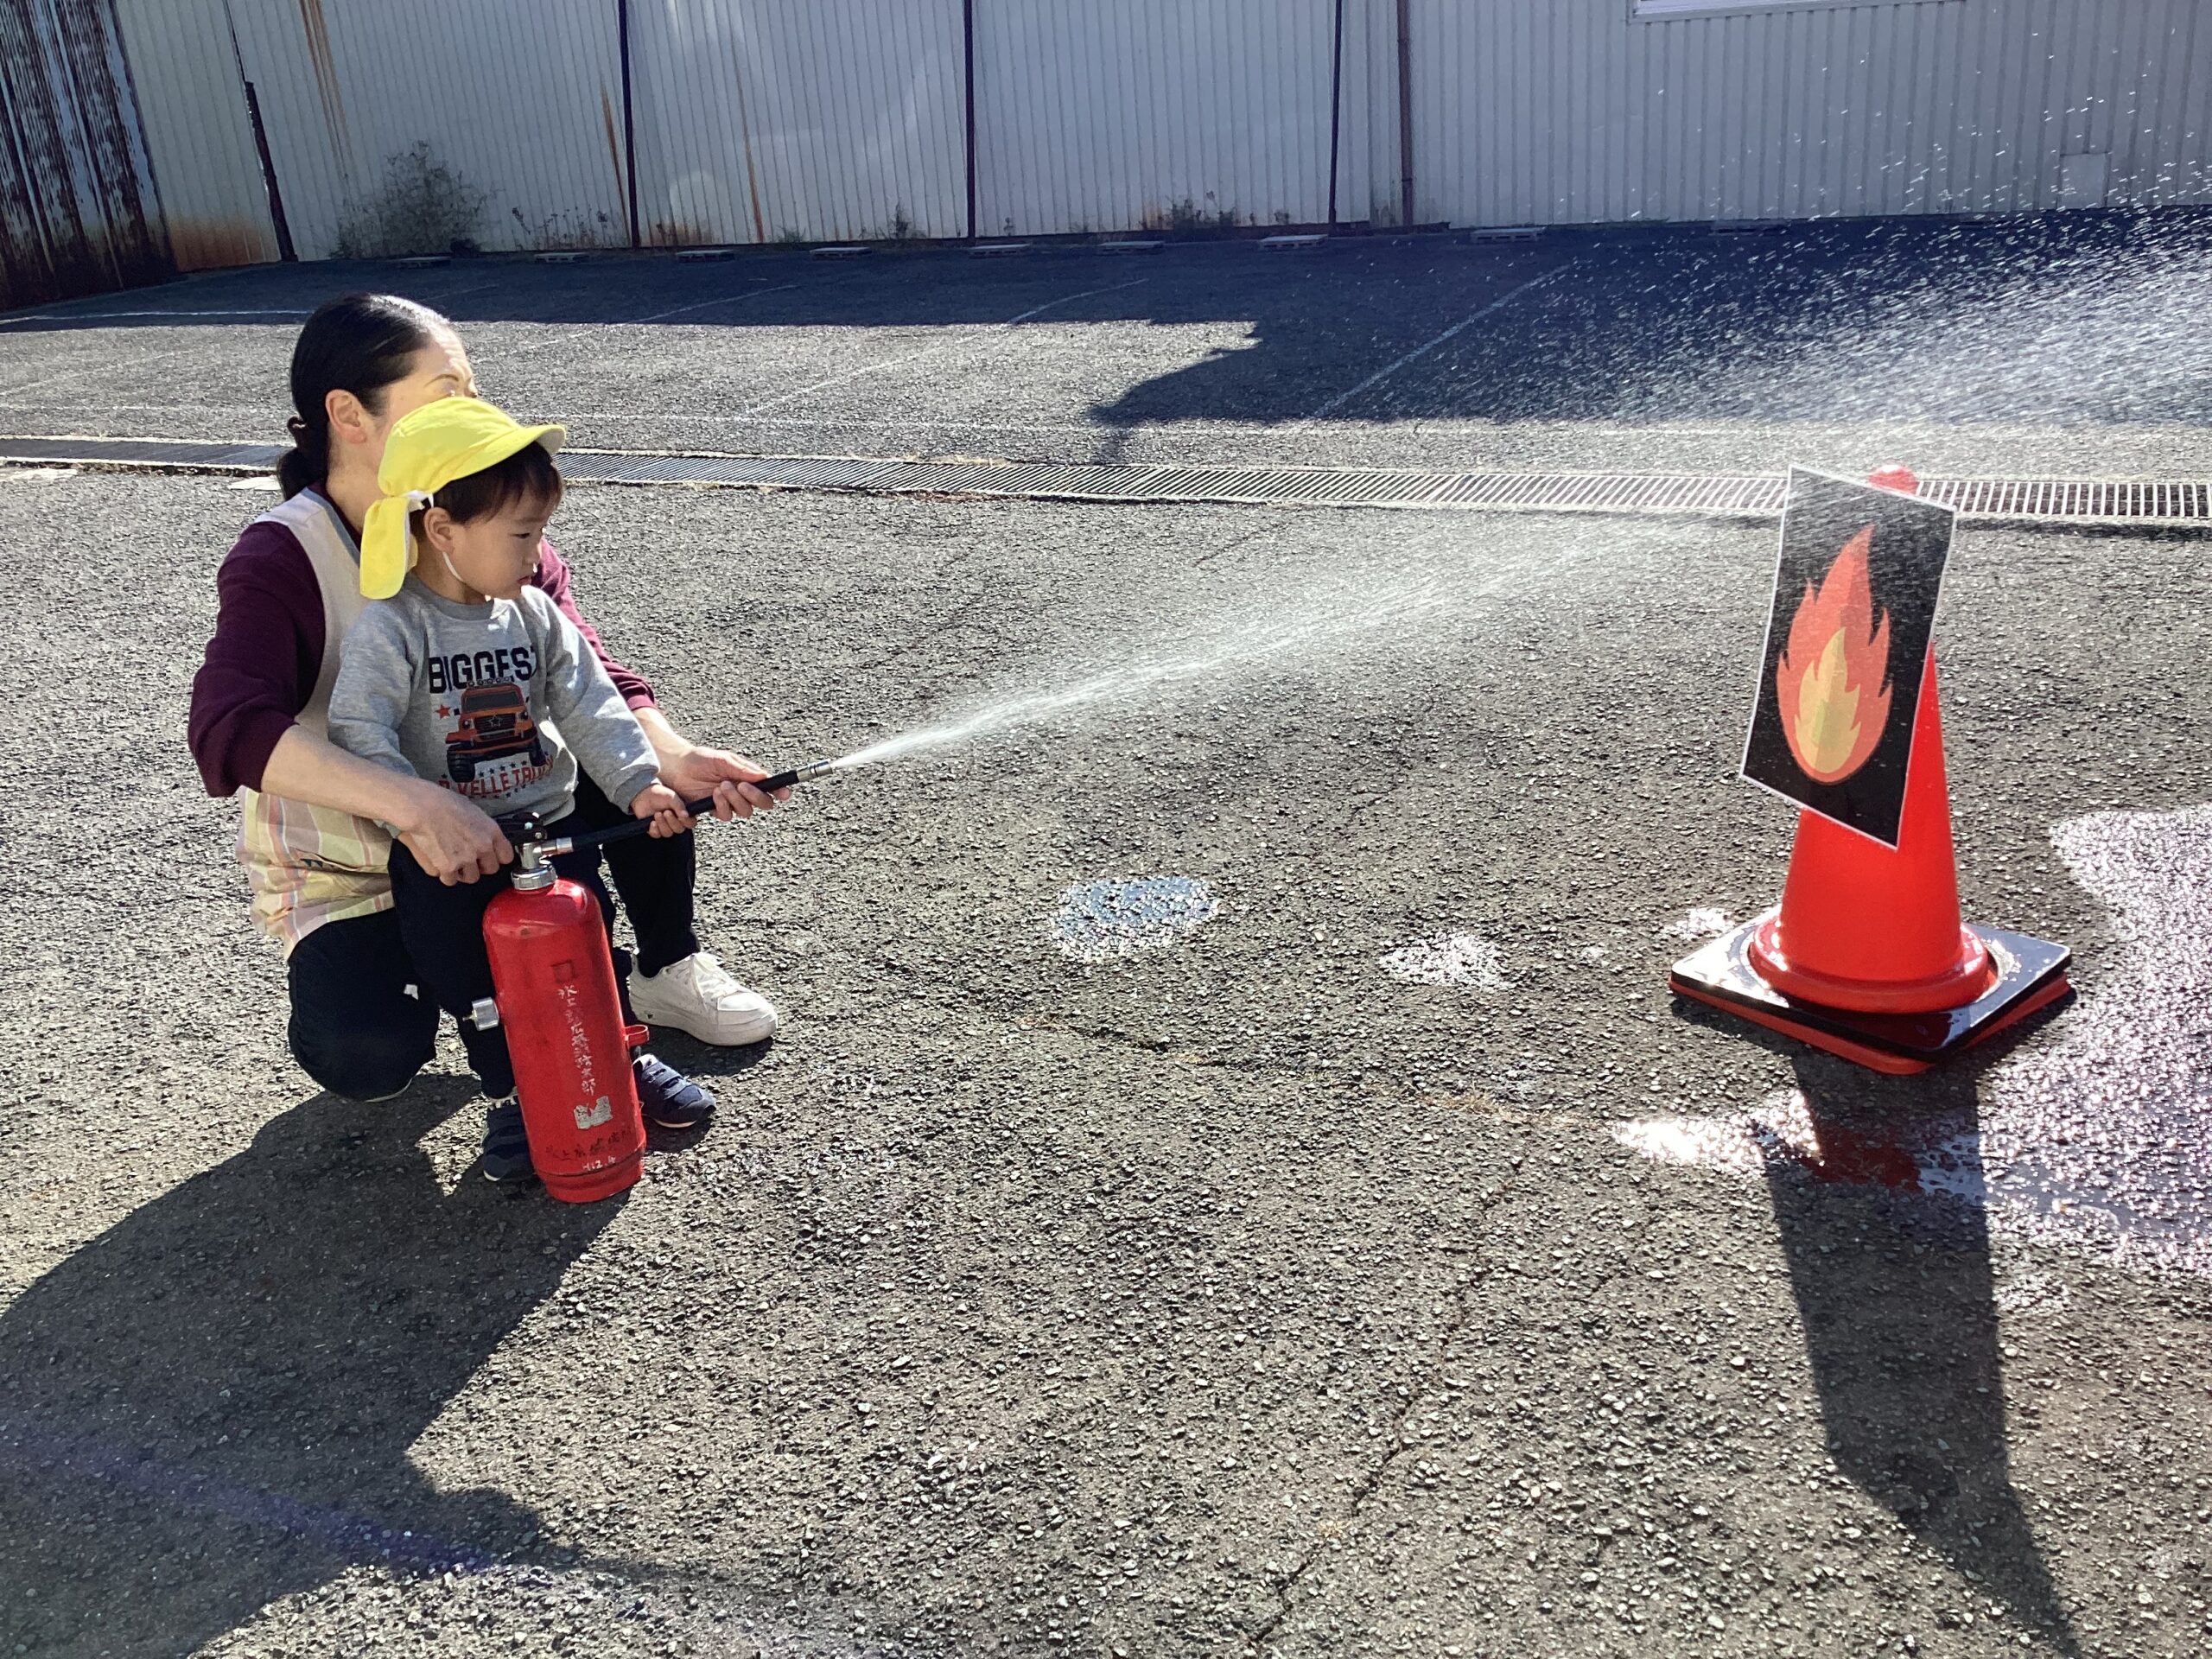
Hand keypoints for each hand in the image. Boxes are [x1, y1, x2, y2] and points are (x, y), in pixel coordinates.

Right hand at [394, 781, 511, 884]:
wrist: (421, 808)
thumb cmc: (441, 803)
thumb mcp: (471, 810)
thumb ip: (480, 827)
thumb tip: (480, 833)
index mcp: (491, 831)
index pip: (506, 856)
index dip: (497, 858)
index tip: (490, 858)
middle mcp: (482, 847)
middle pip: (490, 869)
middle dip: (479, 866)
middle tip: (467, 860)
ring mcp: (466, 859)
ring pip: (471, 878)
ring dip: (462, 872)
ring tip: (451, 861)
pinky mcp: (448, 867)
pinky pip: (450, 880)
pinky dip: (444, 874)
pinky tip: (439, 862)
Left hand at [629, 781, 694, 838]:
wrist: (644, 795)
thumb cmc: (660, 794)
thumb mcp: (671, 797)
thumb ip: (679, 806)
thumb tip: (686, 815)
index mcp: (683, 814)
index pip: (690, 823)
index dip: (686, 821)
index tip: (681, 816)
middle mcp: (675, 822)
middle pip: (679, 829)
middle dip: (672, 821)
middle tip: (666, 812)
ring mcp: (665, 826)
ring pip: (668, 833)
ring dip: (662, 824)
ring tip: (657, 814)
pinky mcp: (654, 830)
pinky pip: (657, 835)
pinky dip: (655, 829)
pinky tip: (652, 821)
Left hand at [655, 742, 791, 820]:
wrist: (677, 767)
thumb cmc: (700, 760)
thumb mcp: (724, 759)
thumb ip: (744, 769)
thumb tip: (764, 775)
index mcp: (748, 777)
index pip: (770, 786)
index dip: (780, 791)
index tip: (785, 793)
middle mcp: (743, 791)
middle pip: (763, 803)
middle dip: (755, 797)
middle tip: (742, 786)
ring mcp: (730, 802)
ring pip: (746, 812)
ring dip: (735, 800)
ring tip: (721, 787)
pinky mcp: (716, 810)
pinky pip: (727, 816)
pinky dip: (722, 806)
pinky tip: (713, 795)